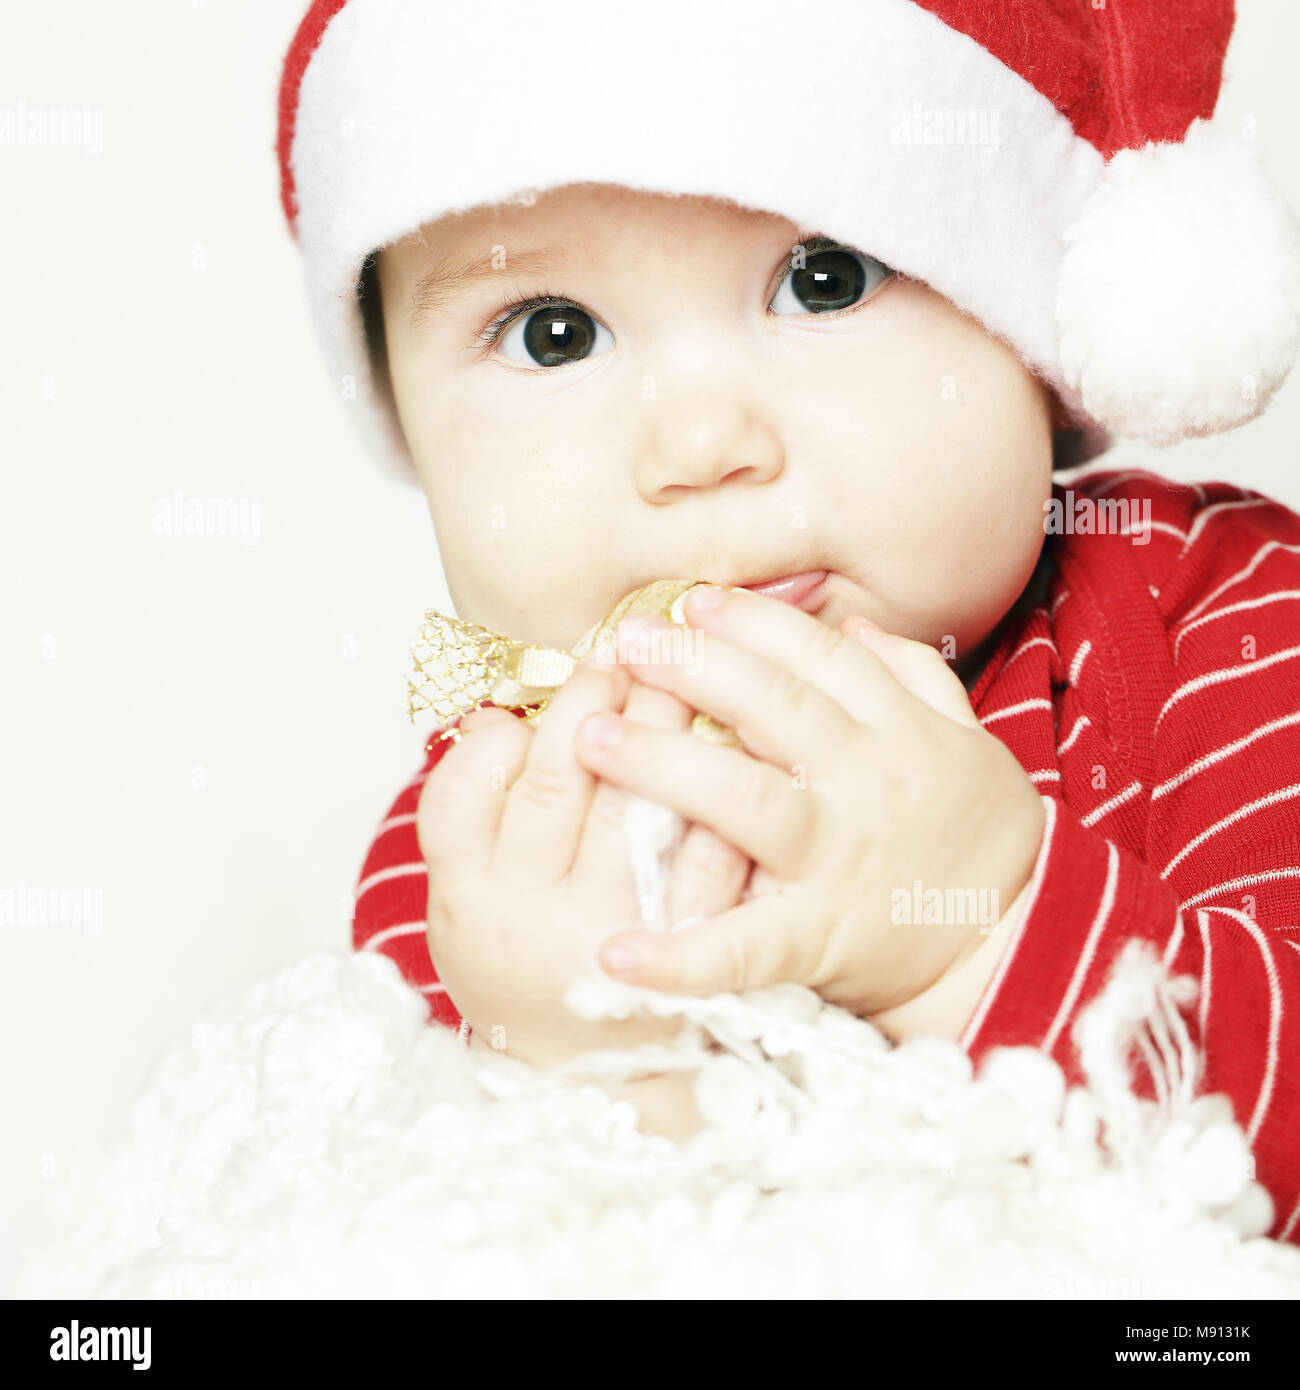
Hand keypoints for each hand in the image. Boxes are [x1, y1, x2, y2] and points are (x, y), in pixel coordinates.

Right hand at [415, 655, 752, 1071]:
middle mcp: (545, 918)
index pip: (481, 787)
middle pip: (566, 784)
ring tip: (693, 662)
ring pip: (648, 810)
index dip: (524, 719)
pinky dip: (735, 789)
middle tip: (633, 643)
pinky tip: (749, 733)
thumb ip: (463, 808)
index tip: (566, 667)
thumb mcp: (461, 899)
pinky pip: (720, 856)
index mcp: (476, 896)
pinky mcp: (702, 949)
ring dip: (671, 726)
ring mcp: (628, 934)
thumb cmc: (522, 964)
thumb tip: (493, 714)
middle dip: (600, 698)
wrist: (600, 1075)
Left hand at [571, 586, 1045, 1033]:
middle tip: (626, 643)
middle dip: (693, 665)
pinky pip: (743, 946)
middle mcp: (863, 782)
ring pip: (742, 798)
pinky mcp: (818, 938)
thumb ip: (913, 678)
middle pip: (771, 705)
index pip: (818, 656)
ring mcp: (836, 858)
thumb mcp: (968, 741)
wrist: (1018, 943)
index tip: (693, 602)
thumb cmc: (983, 837)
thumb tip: (857, 626)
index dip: (751, 622)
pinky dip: (680, 956)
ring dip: (661, 763)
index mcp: (896, 730)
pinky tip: (615, 952)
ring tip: (591, 736)